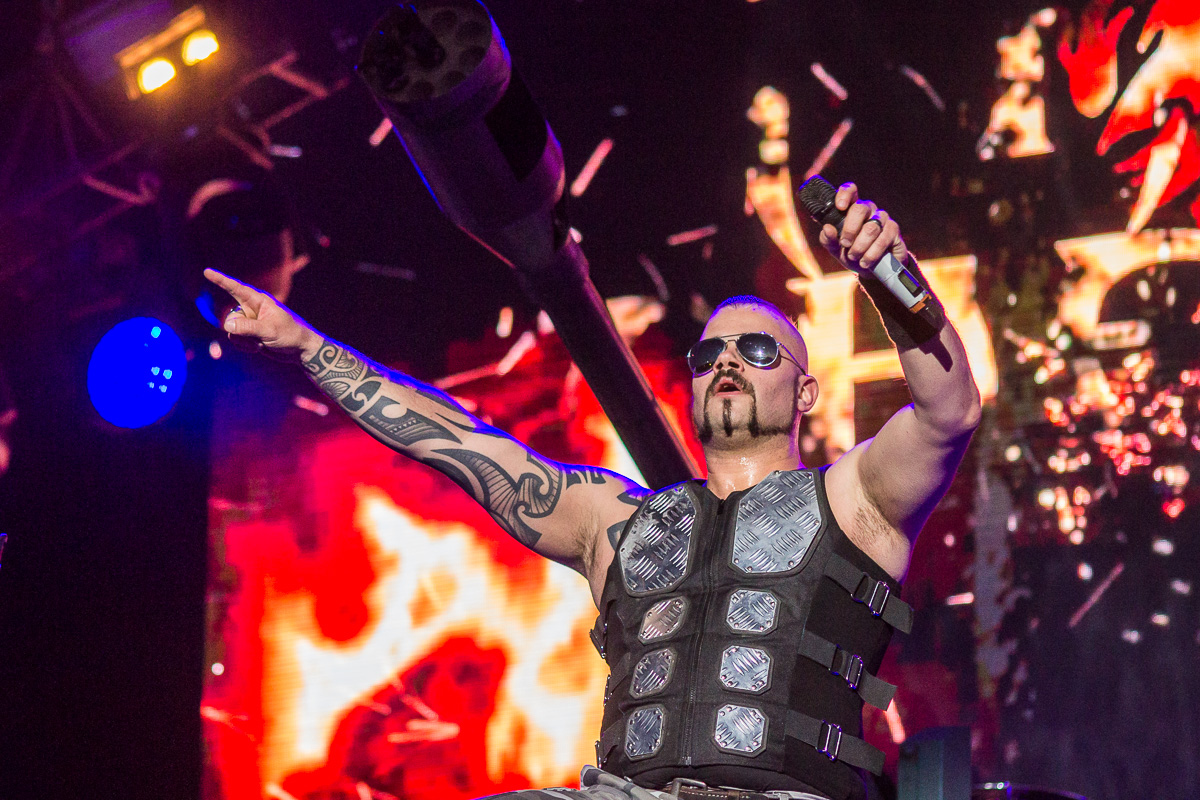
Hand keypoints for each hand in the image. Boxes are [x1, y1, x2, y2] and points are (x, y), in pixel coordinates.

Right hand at [204, 268, 322, 361]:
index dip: (220, 280)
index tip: (207, 271)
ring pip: (231, 330)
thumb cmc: (290, 334)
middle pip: (231, 317)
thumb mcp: (270, 330)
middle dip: (240, 330)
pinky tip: (259, 347)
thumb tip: (227, 325)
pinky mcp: (249, 333)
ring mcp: (249, 321)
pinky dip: (245, 346)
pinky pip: (236, 339)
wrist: (299, 350)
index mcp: (259, 301)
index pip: (236, 288)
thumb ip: (248, 327)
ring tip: (261, 343)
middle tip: (258, 337)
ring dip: (244, 341)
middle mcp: (251, 309)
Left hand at [817, 182, 907, 274]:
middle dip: (849, 229)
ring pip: (871, 228)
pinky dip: (871, 253)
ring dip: (860, 246)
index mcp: (852, 209)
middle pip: (859, 209)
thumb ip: (828, 239)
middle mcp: (868, 209)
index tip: (839, 207)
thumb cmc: (852, 253)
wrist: (873, 269)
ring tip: (854, 257)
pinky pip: (882, 239)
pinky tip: (866, 261)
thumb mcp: (836, 249)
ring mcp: (882, 218)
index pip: (850, 190)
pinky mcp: (893, 230)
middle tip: (845, 244)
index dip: (845, 194)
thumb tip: (827, 228)